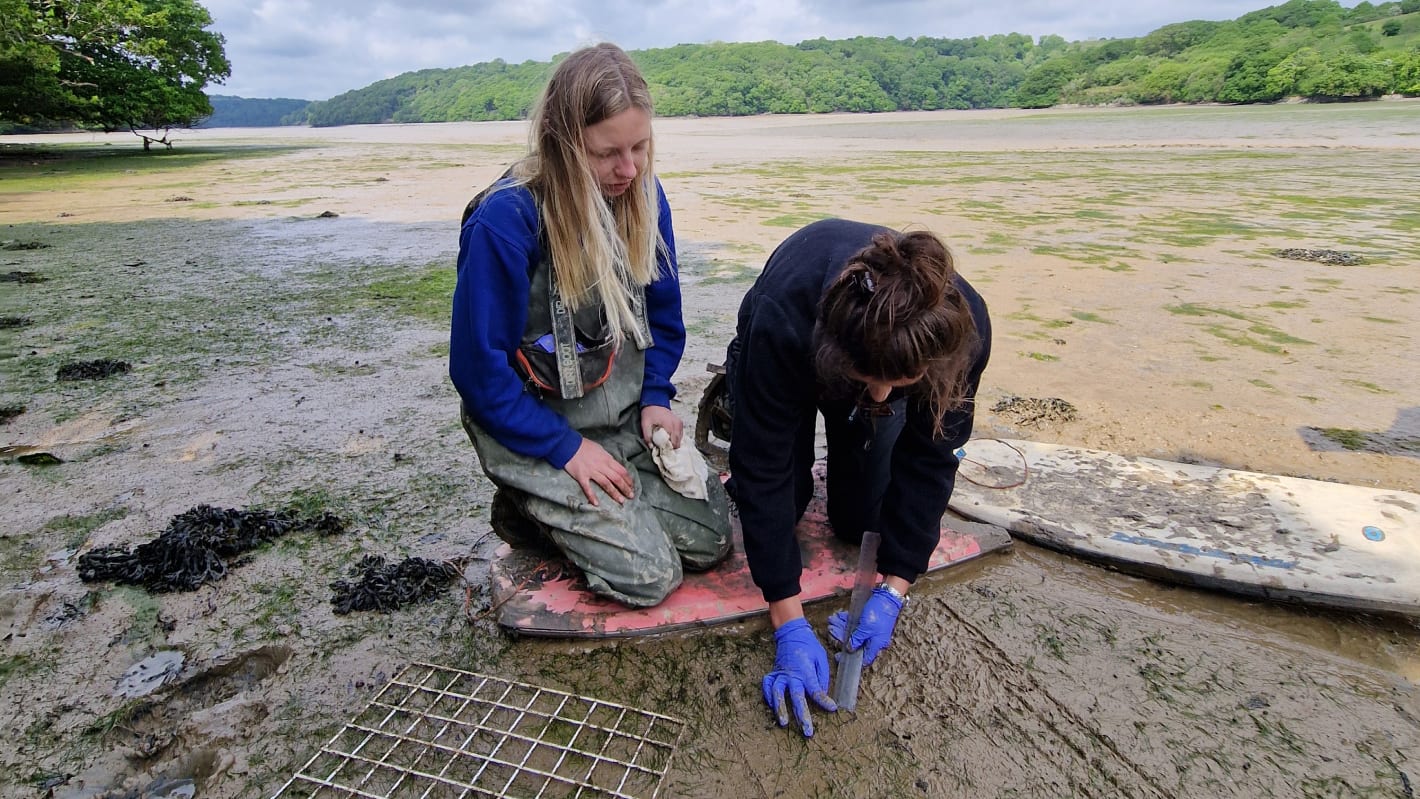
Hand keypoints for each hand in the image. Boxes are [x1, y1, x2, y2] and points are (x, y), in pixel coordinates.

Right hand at [562, 438, 633, 505]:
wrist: (568, 444)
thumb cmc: (584, 446)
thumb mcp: (600, 449)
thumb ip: (607, 459)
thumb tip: (613, 466)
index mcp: (607, 459)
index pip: (621, 470)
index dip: (628, 479)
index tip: (632, 486)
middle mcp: (601, 466)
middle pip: (616, 478)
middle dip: (625, 488)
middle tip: (631, 496)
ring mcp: (591, 471)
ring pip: (606, 484)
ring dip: (614, 493)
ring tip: (621, 501)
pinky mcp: (581, 476)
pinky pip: (587, 488)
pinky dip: (592, 496)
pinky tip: (596, 504)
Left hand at [640, 405, 682, 447]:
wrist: (655, 402)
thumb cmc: (650, 412)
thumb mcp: (645, 423)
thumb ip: (647, 435)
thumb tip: (651, 446)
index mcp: (670, 424)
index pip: (674, 442)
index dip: (668, 448)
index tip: (662, 450)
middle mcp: (677, 424)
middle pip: (678, 442)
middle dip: (671, 447)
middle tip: (662, 448)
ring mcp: (680, 423)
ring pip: (680, 439)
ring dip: (673, 443)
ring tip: (664, 442)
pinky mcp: (680, 423)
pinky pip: (680, 435)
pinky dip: (675, 438)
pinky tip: (668, 438)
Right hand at [761, 618, 836, 736]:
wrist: (792, 633)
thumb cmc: (810, 646)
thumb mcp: (821, 658)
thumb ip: (822, 677)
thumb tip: (822, 694)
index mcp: (806, 671)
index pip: (816, 690)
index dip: (823, 700)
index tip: (831, 709)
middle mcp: (792, 674)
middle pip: (796, 697)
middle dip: (802, 716)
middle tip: (807, 731)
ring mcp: (781, 674)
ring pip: (778, 693)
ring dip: (780, 709)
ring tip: (784, 723)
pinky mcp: (774, 673)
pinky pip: (768, 686)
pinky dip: (768, 696)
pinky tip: (772, 705)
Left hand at [828, 585, 903, 666]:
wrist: (887, 596)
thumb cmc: (878, 613)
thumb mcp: (866, 628)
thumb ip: (857, 639)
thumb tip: (850, 649)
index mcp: (876, 644)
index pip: (864, 658)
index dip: (851, 659)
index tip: (838, 656)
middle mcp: (873, 639)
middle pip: (854, 643)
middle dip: (840, 636)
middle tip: (830, 630)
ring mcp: (870, 630)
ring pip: (853, 632)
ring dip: (841, 626)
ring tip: (832, 620)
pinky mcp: (867, 621)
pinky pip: (855, 623)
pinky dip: (846, 620)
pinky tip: (838, 616)